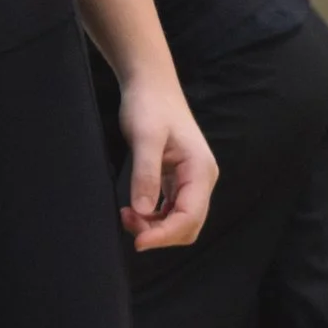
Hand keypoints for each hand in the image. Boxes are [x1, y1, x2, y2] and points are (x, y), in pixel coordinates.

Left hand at [119, 74, 216, 248]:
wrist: (150, 84)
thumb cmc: (149, 105)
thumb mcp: (144, 137)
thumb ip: (145, 173)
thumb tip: (143, 211)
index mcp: (200, 170)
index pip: (189, 217)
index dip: (164, 235)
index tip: (138, 242)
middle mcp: (201, 179)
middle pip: (188, 225)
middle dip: (159, 233)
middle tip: (127, 223)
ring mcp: (191, 180)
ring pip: (179, 220)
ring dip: (155, 227)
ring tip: (126, 215)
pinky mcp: (177, 179)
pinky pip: (170, 209)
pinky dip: (153, 217)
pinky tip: (133, 210)